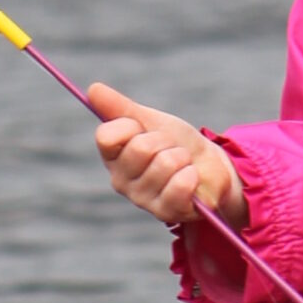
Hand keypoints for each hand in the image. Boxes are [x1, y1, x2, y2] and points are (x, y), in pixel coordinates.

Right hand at [89, 83, 248, 229]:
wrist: (210, 165)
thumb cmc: (176, 143)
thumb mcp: (149, 119)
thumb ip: (120, 107)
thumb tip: (93, 89)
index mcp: (112, 157)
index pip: (106, 136)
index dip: (130, 125)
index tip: (142, 128)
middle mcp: (121, 181)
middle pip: (140, 148)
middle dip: (164, 140)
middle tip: (170, 148)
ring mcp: (142, 199)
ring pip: (164, 163)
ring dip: (181, 157)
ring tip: (182, 164)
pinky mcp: (166, 212)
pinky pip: (179, 185)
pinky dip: (192, 175)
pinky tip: (190, 179)